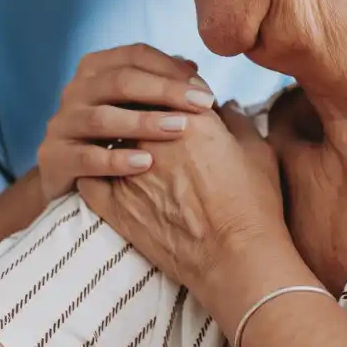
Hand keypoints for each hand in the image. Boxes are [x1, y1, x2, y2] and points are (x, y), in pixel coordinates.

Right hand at [37, 45, 217, 201]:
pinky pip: (86, 157)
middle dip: (165, 92)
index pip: (134, 56)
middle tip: (203, 106)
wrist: (71, 178)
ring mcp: (61, 123)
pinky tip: (146, 163)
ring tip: (179, 129)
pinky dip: (117, 160)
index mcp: (95, 69)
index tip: (205, 91)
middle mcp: (75, 90)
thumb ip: (162, 87)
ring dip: (143, 122)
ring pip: (102, 118)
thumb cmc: (115, 137)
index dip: (171, 69)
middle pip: (120, 81)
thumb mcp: (137, 107)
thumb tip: (192, 70)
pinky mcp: (53, 156)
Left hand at [79, 102, 288, 291]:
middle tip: (143, 118)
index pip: (169, 87)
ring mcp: (129, 170)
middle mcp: (153, 137)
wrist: (236, 260)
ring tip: (122, 146)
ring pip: (108, 138)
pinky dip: (94, 171)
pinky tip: (100, 173)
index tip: (173, 100)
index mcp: (191, 118)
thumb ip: (238, 121)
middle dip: (138, 108)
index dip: (171, 90)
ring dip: (114, 137)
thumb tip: (227, 105)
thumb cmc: (255, 208)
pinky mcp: (114, 203)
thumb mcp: (258, 153)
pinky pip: (89, 178)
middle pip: (133, 106)